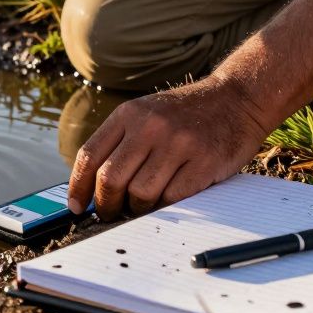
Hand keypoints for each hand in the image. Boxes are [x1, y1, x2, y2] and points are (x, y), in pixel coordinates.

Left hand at [66, 77, 272, 219]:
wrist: (237, 99)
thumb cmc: (186, 114)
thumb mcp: (146, 113)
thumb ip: (120, 143)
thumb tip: (91, 186)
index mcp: (128, 115)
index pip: (89, 156)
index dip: (78, 187)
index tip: (76, 206)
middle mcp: (150, 127)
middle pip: (110, 179)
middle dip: (105, 205)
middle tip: (110, 214)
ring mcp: (178, 144)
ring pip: (140, 194)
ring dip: (137, 209)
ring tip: (141, 207)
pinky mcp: (204, 162)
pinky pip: (172, 198)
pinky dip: (165, 207)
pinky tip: (166, 202)